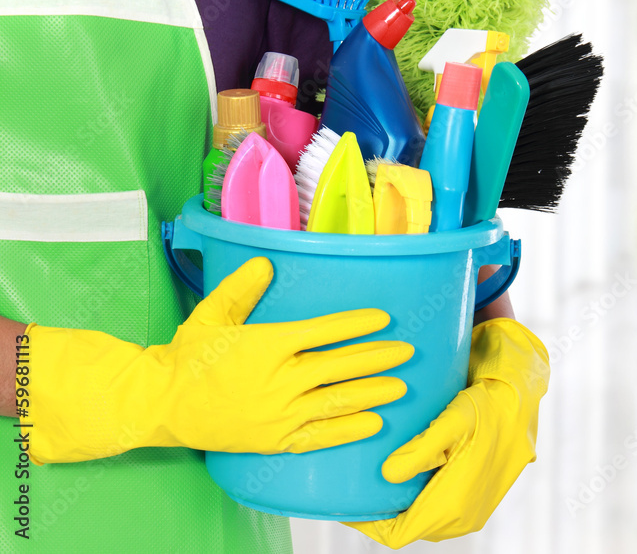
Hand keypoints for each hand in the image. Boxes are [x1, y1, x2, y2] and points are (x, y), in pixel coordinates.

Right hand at [26, 257, 412, 463]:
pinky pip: (320, 436)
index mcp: (267, 346)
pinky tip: (374, 423)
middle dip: (377, 358)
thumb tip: (266, 263)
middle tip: (406, 351)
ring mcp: (279, 413)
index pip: (323, 331)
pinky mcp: (275, 440)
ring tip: (401, 386)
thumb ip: (240, 288)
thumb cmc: (188, 357)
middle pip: (339, 366)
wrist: (163, 405)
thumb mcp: (211, 315)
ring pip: (336, 401)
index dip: (356, 325)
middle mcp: (279, 380)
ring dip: (372, 392)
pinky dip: (349, 430)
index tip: (383, 319)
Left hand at [345, 318, 548, 548]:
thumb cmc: (492, 403)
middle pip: (405, 525)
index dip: (366, 522)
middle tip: (349, 479)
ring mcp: (469, 507)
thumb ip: (423, 450)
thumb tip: (387, 477)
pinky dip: (413, 491)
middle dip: (377, 507)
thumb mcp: (456, 420)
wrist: (525, 393)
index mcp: (457, 505)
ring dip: (395, 499)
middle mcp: (463, 515)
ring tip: (367, 471)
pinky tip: (398, 465)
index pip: (397, 533)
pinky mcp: (473, 494)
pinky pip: (433, 503)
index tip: (342, 499)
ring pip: (419, 515)